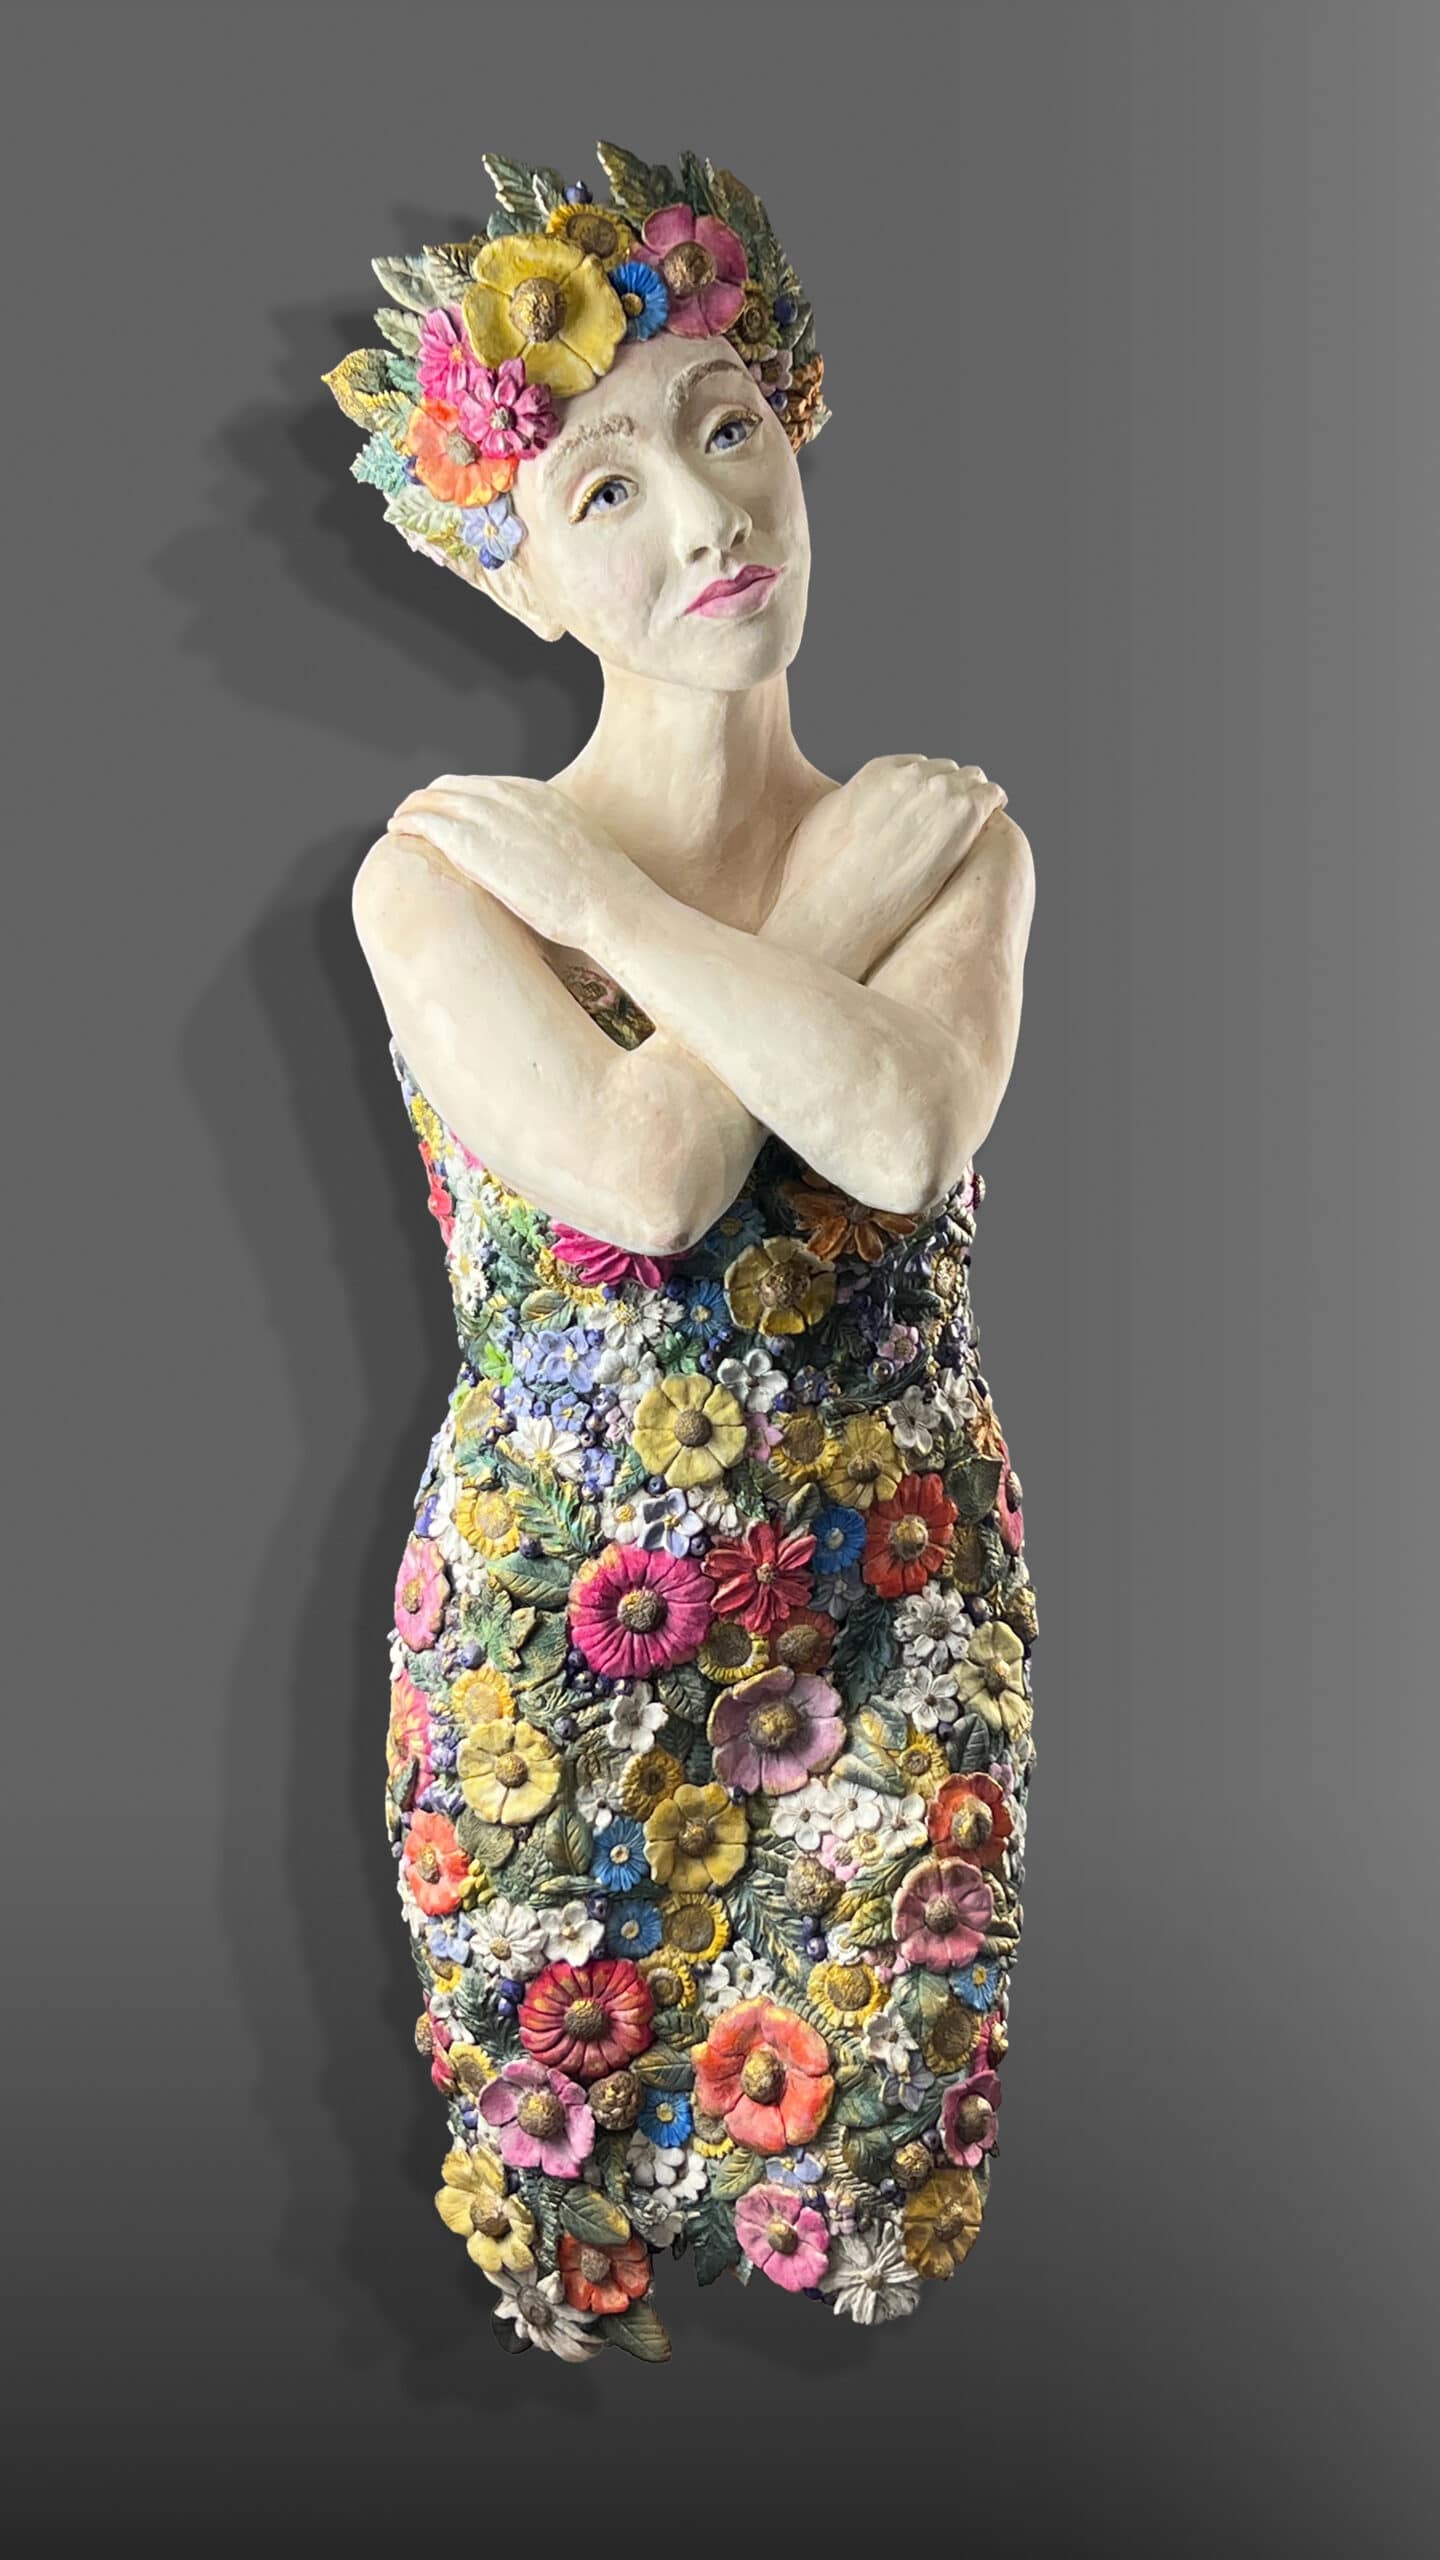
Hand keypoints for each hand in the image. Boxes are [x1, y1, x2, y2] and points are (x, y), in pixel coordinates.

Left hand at [386, 773, 629, 947]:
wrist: (609, 902)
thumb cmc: (604, 892)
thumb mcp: (581, 849)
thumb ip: (555, 843)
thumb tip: (549, 861)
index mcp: (538, 793)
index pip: (487, 786)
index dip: (464, 799)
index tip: (453, 813)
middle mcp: (510, 795)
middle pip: (455, 785)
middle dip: (433, 799)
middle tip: (417, 815)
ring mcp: (489, 815)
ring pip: (434, 798)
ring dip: (414, 808)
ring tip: (401, 822)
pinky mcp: (470, 842)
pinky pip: (426, 821)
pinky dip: (408, 822)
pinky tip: (397, 831)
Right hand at [763, 755, 1006, 980]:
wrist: (838, 908)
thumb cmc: (819, 878)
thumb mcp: (822, 823)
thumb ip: (847, 804)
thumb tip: (854, 806)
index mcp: (878, 771)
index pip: (917, 766)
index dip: (925, 789)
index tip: (928, 808)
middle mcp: (910, 774)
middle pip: (947, 771)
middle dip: (951, 792)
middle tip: (954, 820)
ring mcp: (940, 792)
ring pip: (973, 780)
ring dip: (974, 798)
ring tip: (975, 823)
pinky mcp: (965, 814)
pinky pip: (992, 796)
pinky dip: (993, 806)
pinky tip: (990, 824)